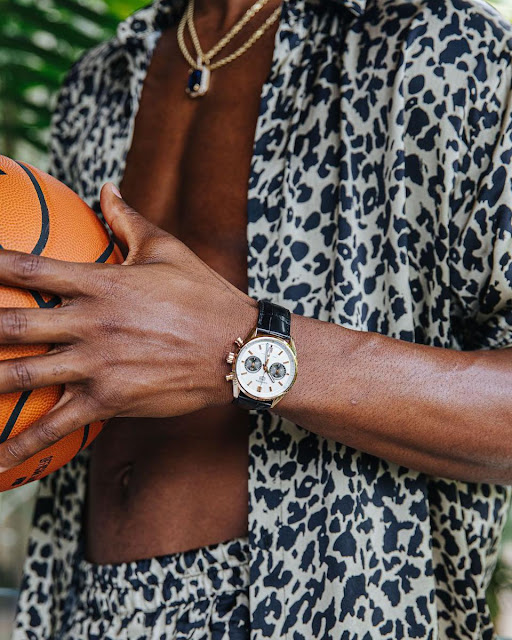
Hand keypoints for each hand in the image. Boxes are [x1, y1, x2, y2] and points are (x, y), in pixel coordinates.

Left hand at [0, 184, 257, 471]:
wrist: (239, 348)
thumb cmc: (204, 295)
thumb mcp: (166, 249)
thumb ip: (128, 220)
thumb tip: (105, 187)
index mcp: (102, 283)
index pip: (31, 269)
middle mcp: (92, 324)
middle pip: (13, 326)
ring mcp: (98, 365)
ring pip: (23, 376)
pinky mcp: (110, 400)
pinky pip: (57, 425)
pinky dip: (23, 444)